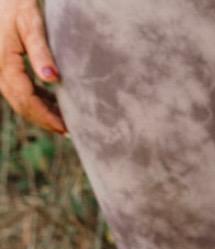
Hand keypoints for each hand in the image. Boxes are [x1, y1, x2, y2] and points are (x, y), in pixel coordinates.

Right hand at [0, 0, 63, 133]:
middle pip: (21, 104)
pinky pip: (18, 89)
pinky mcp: (4, 66)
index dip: (45, 117)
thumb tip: (52, 79)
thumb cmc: (18, 5)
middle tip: (69, 132)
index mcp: (4, 63)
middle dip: (44, 120)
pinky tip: (54, 105)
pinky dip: (36, 99)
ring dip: (41, 112)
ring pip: (19, 99)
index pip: (26, 99)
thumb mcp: (32, 25)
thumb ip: (42, 52)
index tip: (66, 128)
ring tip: (65, 122)